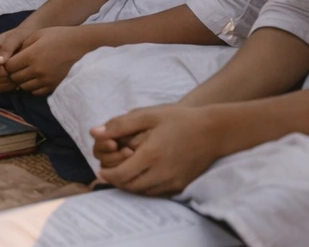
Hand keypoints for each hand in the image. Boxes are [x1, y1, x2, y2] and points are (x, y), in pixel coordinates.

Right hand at [0, 22, 38, 93]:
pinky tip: (18, 82)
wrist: (34, 34)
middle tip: (15, 77)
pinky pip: (1, 87)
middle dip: (0, 80)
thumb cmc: (25, 33)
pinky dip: (8, 87)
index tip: (8, 71)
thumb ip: (7, 48)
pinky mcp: (4, 74)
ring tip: (17, 80)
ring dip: (4, 85)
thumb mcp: (17, 36)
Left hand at [1, 26, 104, 95]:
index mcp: (31, 56)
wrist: (81, 45)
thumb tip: (9, 57)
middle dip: (13, 72)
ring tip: (27, 71)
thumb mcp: (37, 34)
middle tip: (18, 66)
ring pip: (24, 86)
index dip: (7, 64)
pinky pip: (36, 91)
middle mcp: (37, 71)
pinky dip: (33, 86)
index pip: (9, 67)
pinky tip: (36, 77)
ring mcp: (46, 80)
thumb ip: (22, 46)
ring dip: (22, 80)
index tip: (11, 59)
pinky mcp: (53, 86)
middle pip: (15, 78)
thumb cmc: (58, 36)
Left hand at [92, 105, 221, 196]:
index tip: (101, 170)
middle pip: (130, 186)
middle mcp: (162, 172)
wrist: (214, 131)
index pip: (122, 175)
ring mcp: (173, 181)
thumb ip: (120, 125)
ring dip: (129, 185)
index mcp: (151, 154)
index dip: (108, 175)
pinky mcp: (181, 185)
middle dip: (116, 181)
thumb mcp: (149, 115)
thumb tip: (95, 132)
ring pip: (143, 192)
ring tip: (122, 174)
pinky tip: (141, 176)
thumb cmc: (180, 119)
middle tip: (109, 172)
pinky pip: (157, 193)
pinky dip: (144, 188)